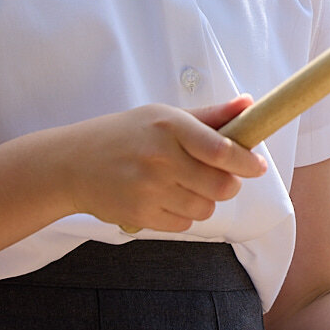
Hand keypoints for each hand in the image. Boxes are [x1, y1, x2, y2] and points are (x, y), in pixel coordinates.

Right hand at [73, 96, 266, 233]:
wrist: (72, 163)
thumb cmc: (124, 135)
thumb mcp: (162, 116)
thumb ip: (209, 116)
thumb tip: (248, 105)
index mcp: (169, 126)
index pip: (221, 150)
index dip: (246, 161)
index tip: (258, 166)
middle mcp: (160, 157)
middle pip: (220, 185)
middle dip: (228, 184)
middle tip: (219, 177)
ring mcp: (149, 188)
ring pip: (205, 208)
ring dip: (205, 201)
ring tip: (185, 186)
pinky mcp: (140, 214)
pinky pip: (183, 224)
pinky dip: (183, 215)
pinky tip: (165, 198)